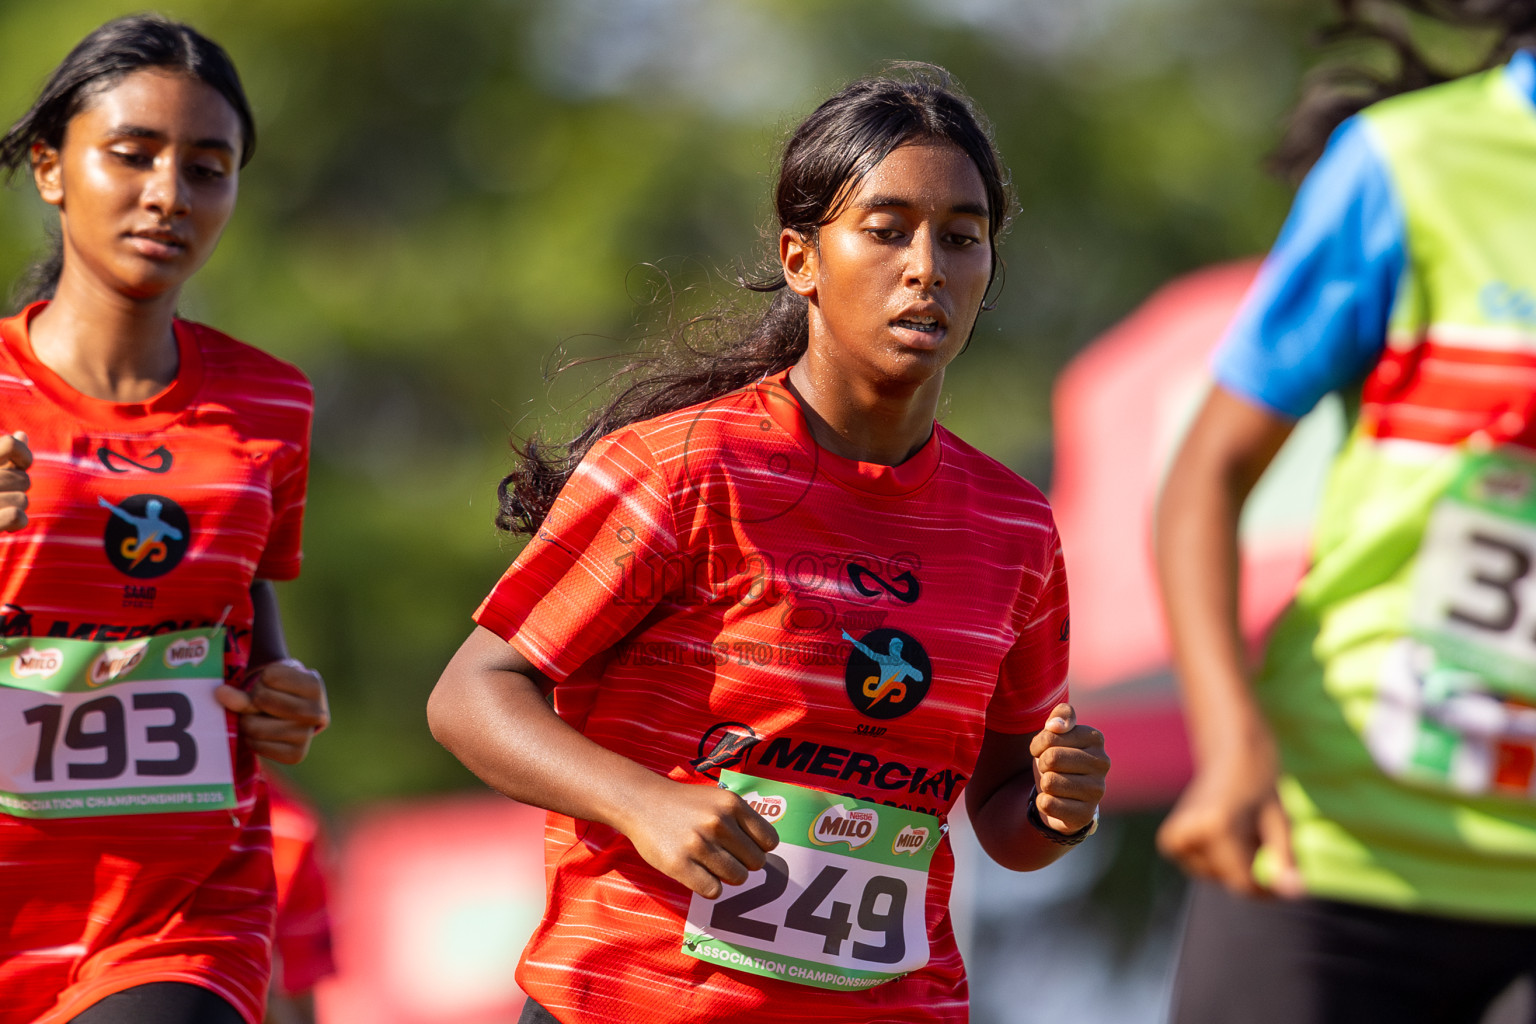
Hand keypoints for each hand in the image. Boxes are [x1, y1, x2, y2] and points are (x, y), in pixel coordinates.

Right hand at [0, 431, 31, 532]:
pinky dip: (15, 522)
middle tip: (1, 498)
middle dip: (18, 491)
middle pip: (23, 480)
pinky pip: (16, 515)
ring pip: (22, 500)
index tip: (18, 467)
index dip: (24, 457)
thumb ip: (3, 457)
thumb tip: (21, 435)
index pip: (11, 445)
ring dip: (15, 509)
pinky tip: (6, 526)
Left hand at [216, 658, 329, 764]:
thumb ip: (243, 691)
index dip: (262, 680)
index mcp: (314, 686)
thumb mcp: (266, 686)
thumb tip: (220, 693)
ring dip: (247, 722)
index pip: (271, 676)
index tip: (271, 685)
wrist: (295, 715)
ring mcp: (308, 735)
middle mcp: (317, 711)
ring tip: (257, 719)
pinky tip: (261, 734)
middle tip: (260, 703)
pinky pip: (259, 747)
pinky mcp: (297, 755)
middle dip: (253, 701)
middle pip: (264, 700)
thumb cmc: (279, 694)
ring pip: (257, 727)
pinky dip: (251, 740)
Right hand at [618, 779, 779, 898]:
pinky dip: (710, 887)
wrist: (642, 802)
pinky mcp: (680, 864)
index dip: (759, 848)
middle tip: (725, 857)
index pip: (770, 841)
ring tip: (710, 864)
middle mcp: (718, 822)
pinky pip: (714, 891)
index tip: (745, 848)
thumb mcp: (717, 799)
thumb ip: (742, 820)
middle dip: (743, 863)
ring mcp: (699, 844)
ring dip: (727, 876)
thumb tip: (765, 852)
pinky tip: (698, 873)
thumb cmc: (685, 804)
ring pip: (738, 878)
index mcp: (732, 804)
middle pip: (756, 863)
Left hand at [1029, 703, 1108, 833]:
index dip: (1038, 744)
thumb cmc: (1059, 757)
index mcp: (1095, 738)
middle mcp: (1103, 763)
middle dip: (1042, 764)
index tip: (1046, 749)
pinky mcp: (1086, 814)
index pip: (1050, 735)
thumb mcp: (1057, 732)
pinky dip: (1043, 802)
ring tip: (1056, 784)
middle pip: (1051, 758)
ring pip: (1049, 782)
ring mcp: (1097, 791)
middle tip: (1051, 769)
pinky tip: (1056, 801)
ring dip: (1044, 784)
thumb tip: (1056, 726)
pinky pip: (1048, 804)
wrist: (1065, 795)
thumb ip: (1061, 716)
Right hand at [1155, 731, 1301, 897]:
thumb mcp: (1278, 819)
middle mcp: (1188, 834)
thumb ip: (1284, 858)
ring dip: (1236, 862)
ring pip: (1215, 875)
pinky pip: (1202, 867)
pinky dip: (1221, 858)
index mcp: (1215, 827)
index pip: (1241, 881)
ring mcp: (1175, 838)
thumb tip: (1293, 892)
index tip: (1285, 878)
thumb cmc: (1257, 777)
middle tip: (1262, 837)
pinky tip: (1228, 831)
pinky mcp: (1170, 840)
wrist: (1228, 747)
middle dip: (1251, 869)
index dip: (1268, 887)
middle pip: (1227, 879)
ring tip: (1245, 830)